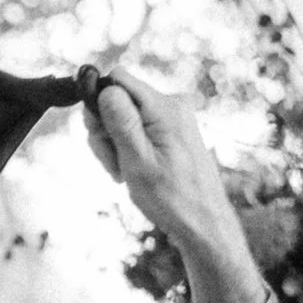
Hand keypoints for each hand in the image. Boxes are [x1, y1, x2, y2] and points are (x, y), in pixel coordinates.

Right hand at [83, 70, 236, 259]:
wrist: (203, 223)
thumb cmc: (172, 198)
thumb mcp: (138, 161)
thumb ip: (121, 122)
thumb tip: (104, 88)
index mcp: (164, 108)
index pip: (117, 79)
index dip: (98, 104)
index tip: (100, 137)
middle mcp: (172, 105)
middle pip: (118, 98)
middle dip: (105, 130)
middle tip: (114, 165)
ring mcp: (173, 117)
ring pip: (124, 116)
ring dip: (115, 143)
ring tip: (125, 172)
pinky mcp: (172, 130)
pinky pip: (138, 128)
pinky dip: (128, 148)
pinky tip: (133, 170)